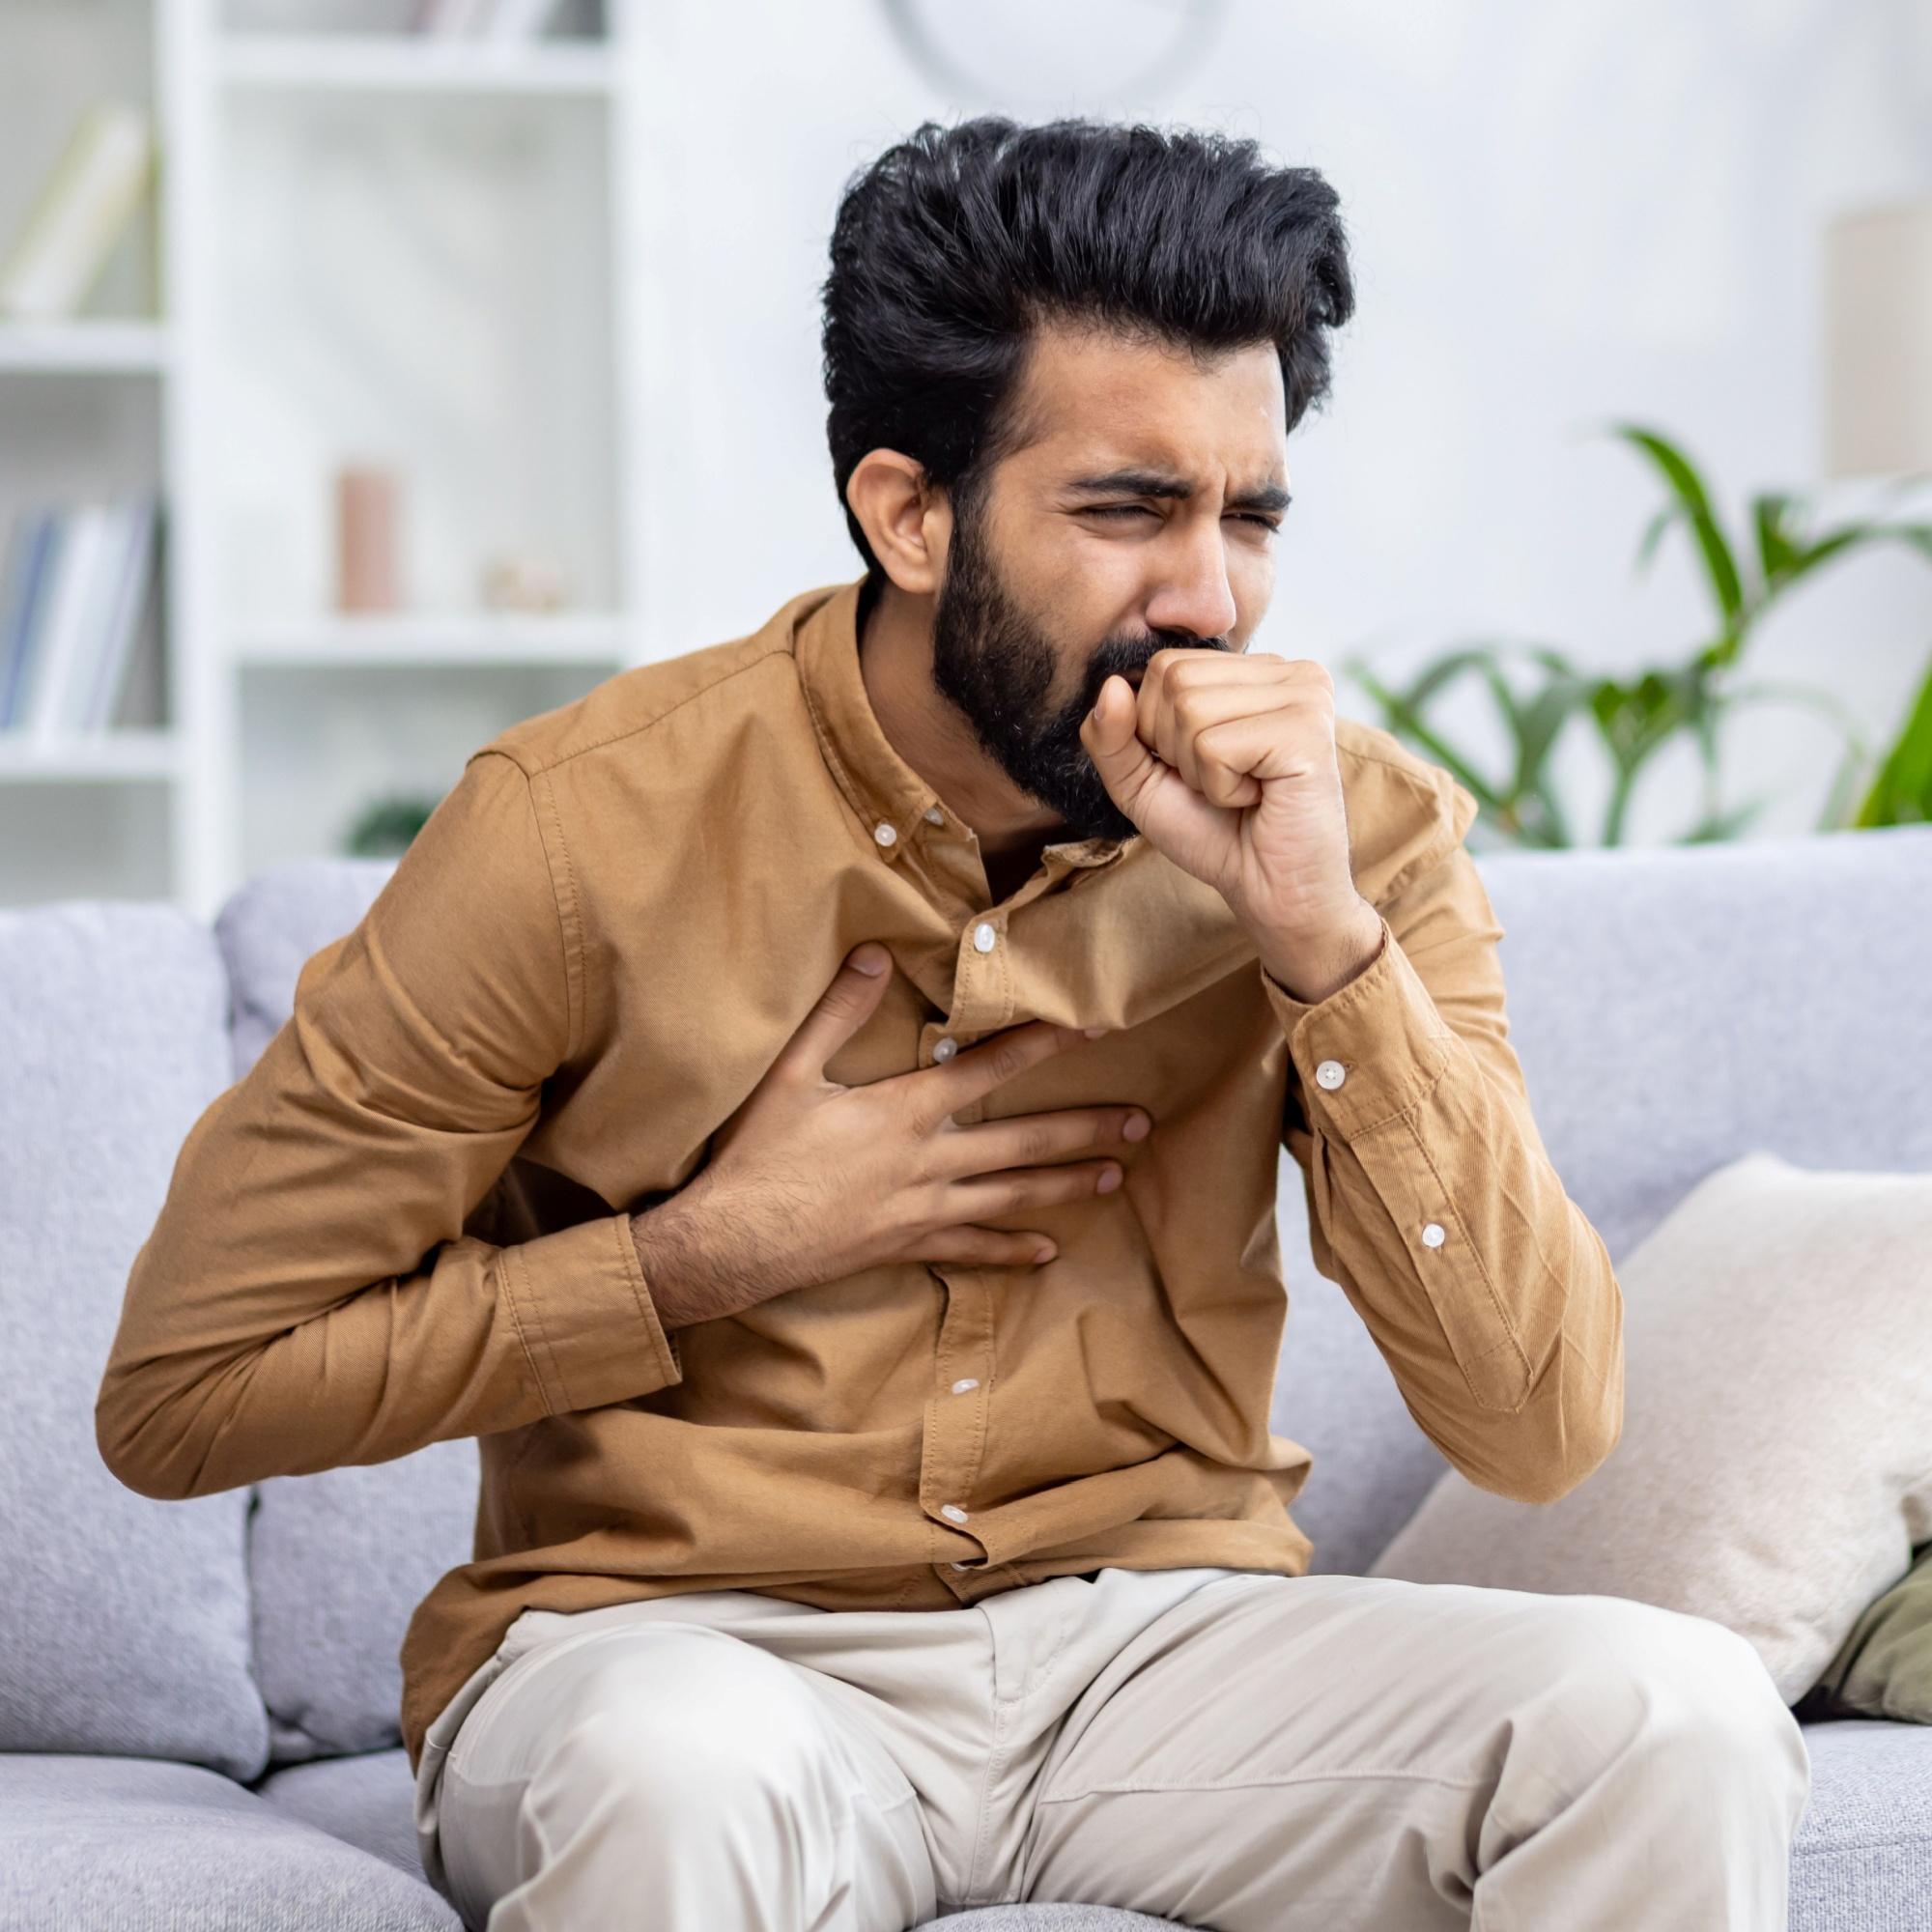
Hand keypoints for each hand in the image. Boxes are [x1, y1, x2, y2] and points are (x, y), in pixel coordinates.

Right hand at [630, 945, 1151, 1327]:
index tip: (1092, 1030)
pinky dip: (1011, 1251)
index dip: (1044, 1046)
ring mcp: (923, 1209)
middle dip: (1084, 1128)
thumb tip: (878, 953)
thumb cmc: (758, 1155)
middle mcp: (928, 1161)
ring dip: (1067, 1185)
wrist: (733, 1242)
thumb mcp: (790, 1074)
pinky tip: (1047, 1252)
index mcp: (904, 1111)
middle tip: (1140, 1123)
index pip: (990, 1070)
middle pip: (1022, 1142)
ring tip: (1115, 1177)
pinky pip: (972, 1249)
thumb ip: (838, 1011)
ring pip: (1012, 1196)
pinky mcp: (908, 1246)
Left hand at [1078, 648, 1379, 994]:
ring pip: (1191, 711)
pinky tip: (1259, 798)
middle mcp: (1288, 669)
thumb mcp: (1143, 782)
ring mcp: (1305, 694)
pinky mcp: (1308, 730)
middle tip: (1226, 783)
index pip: (1165, 666)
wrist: (1271, 893)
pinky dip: (1221, 787)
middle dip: (1177, 750)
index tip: (1205, 766)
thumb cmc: (1214, 834)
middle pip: (1174, 682)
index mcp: (1256, 670)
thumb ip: (1112, 736)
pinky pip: (1215, 746)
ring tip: (1244, 791)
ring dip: (1201, 772)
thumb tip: (1110, 685)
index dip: (1158, 729)